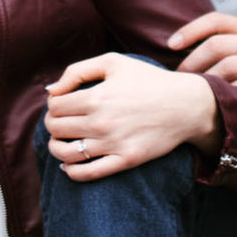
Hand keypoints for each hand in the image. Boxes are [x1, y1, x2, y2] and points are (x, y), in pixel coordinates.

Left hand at [44, 52, 219, 178]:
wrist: (186, 105)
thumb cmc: (148, 80)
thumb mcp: (114, 62)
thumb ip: (77, 71)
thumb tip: (50, 91)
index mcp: (96, 97)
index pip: (54, 106)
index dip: (53, 104)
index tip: (63, 104)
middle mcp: (101, 122)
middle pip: (55, 128)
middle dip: (52, 124)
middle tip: (62, 122)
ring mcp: (113, 144)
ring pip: (65, 153)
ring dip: (56, 148)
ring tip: (62, 142)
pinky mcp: (125, 160)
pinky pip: (86, 174)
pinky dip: (70, 171)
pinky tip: (69, 165)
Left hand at [171, 9, 236, 135]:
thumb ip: (225, 52)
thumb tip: (180, 55)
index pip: (216, 20)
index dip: (190, 30)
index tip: (171, 45)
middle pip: (218, 44)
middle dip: (193, 63)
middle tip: (181, 82)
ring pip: (231, 65)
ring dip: (209, 82)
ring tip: (197, 97)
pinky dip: (232, 93)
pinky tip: (223, 105)